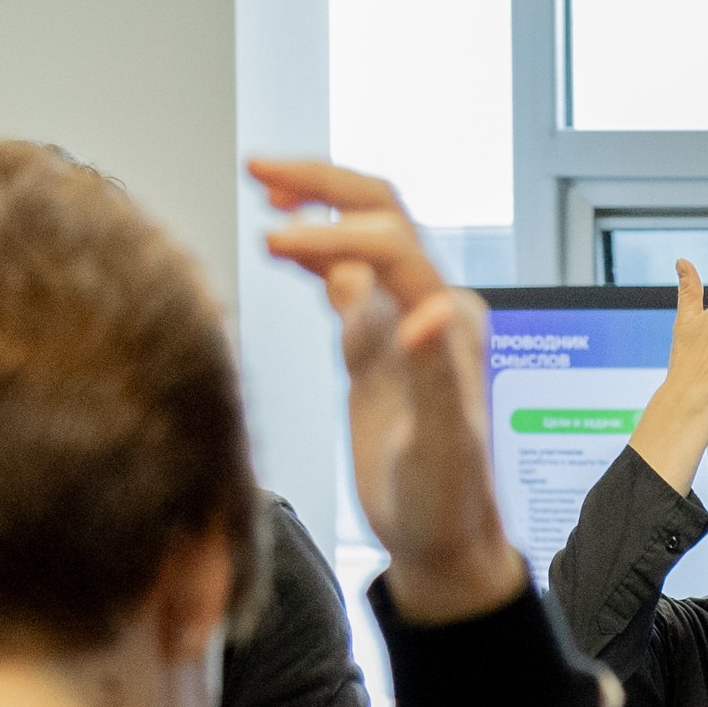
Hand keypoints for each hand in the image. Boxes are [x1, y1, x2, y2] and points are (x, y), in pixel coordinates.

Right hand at [249, 159, 525, 625]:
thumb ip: (435, 376)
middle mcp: (429, 310)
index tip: (271, 239)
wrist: (445, 539)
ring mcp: (400, 326)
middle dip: (322, 186)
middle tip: (259, 166)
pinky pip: (346, 280)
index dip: (331, 230)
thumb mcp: (441, 446)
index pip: (389, 242)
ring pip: (358, 242)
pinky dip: (312, 254)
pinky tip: (278, 247)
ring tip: (259, 189)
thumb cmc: (447, 501)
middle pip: (379, 217)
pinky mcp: (377, 348)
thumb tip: (423, 312)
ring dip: (314, 210)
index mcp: (448, 321)